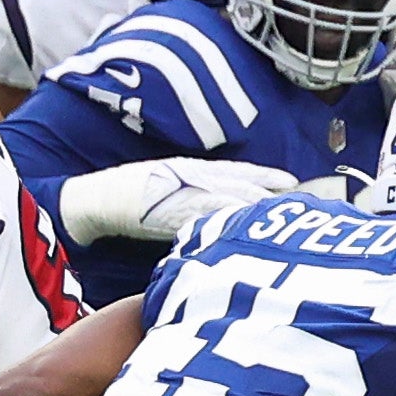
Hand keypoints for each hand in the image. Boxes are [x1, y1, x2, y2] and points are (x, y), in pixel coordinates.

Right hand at [55, 158, 298, 245]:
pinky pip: (203, 214)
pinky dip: (223, 218)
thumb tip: (223, 214)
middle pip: (238, 183)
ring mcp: (181, 192)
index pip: (237, 172)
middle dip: (267, 193)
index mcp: (194, 170)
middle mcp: (191, 176)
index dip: (265, 175)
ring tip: (279, 214)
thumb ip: (198, 200)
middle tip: (298, 201)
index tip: (291, 181)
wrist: (97, 200)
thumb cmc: (131, 199)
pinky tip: (243, 225)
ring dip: (252, 205)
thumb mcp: (171, 192)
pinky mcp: (171, 210)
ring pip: (225, 197)